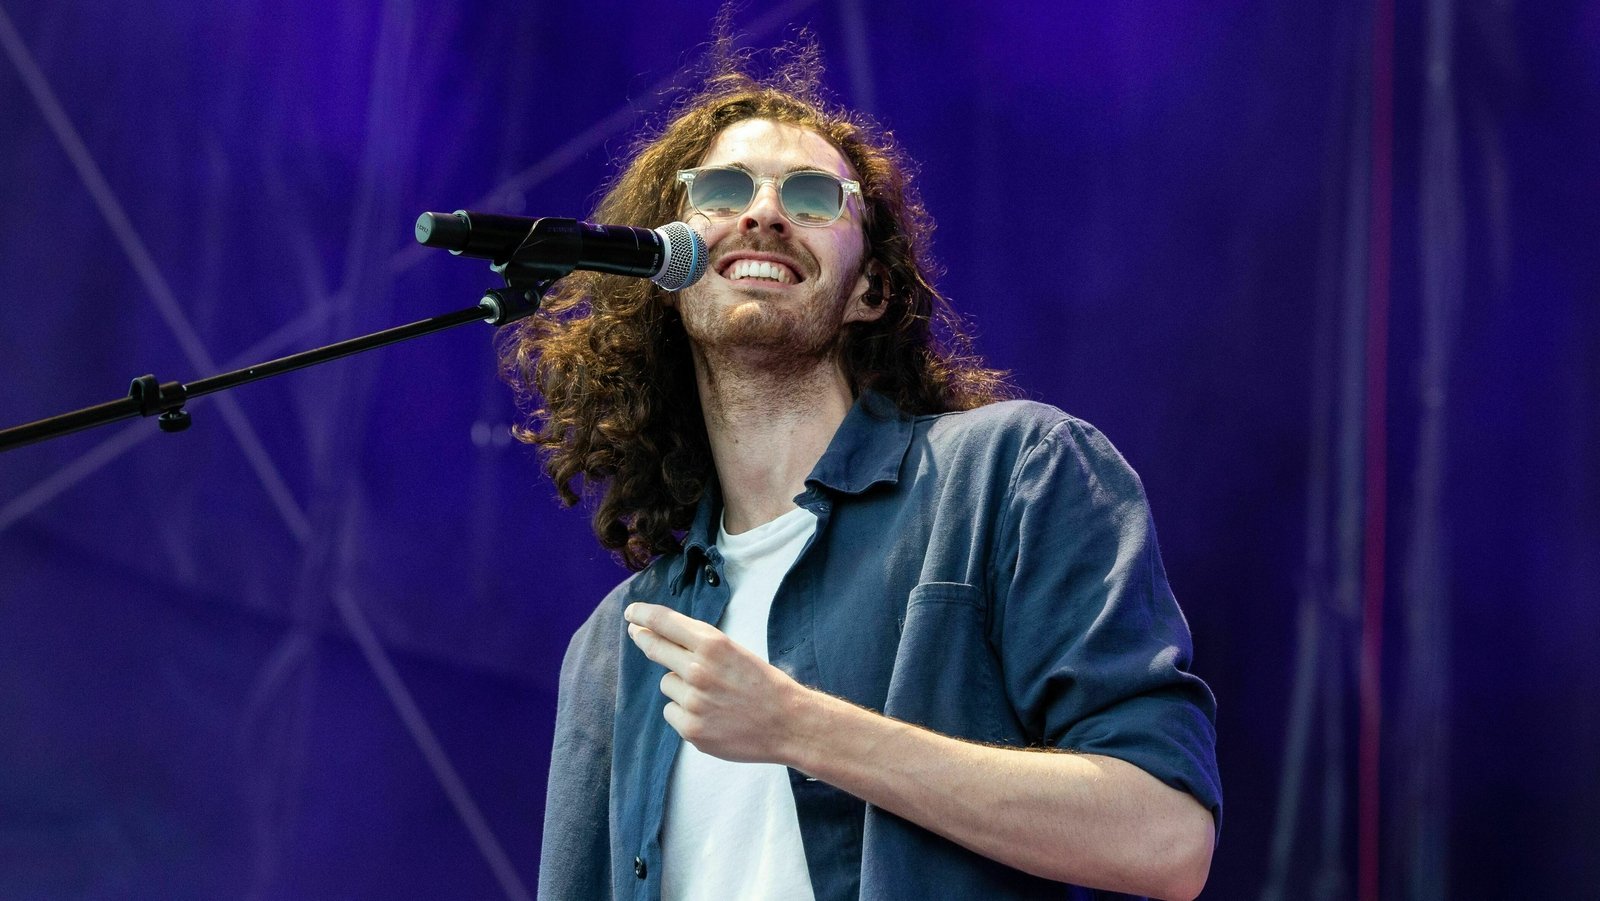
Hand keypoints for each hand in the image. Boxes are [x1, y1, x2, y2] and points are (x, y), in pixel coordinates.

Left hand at [624, 602, 807, 763]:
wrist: (788, 723)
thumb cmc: (762, 684)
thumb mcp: (734, 650)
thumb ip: (699, 643)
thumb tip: (656, 634)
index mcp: (712, 644)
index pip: (664, 622)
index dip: (642, 614)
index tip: (631, 613)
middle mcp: (698, 670)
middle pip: (654, 648)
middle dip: (644, 639)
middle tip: (637, 634)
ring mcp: (692, 701)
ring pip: (667, 684)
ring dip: (680, 686)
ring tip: (713, 696)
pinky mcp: (691, 729)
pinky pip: (672, 712)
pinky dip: (685, 713)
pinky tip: (711, 716)